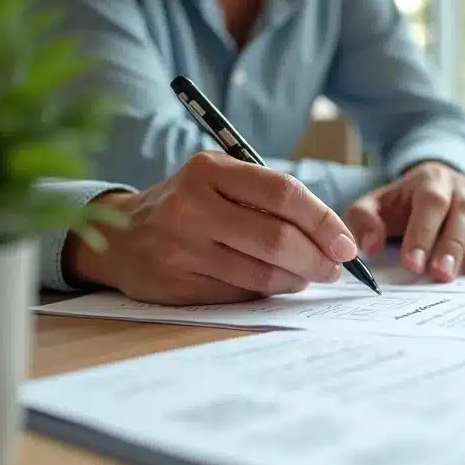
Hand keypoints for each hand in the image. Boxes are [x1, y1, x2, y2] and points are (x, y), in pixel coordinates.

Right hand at [66, 151, 358, 305]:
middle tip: (334, 268)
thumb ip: (269, 198)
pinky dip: (267, 292)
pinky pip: (240, 294)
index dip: (323, 221)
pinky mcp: (176, 284)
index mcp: (209, 170)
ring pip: (262, 274)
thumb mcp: (219, 181)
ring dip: (296, 280)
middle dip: (317, 259)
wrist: (118, 235)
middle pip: (277, 239)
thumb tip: (333, 237)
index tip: (346, 243)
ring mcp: (181, 248)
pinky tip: (274, 284)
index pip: (283, 193)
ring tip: (307, 276)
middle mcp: (192, 206)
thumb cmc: (188, 205)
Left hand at [345, 161, 464, 282]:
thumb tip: (369, 247)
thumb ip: (363, 221)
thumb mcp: (374, 204)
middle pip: (461, 211)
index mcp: (428, 180)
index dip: (422, 233)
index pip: (429, 203)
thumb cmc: (400, 204)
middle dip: (450, 244)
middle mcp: (457, 188)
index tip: (411, 264)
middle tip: (439, 274)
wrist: (430, 186)